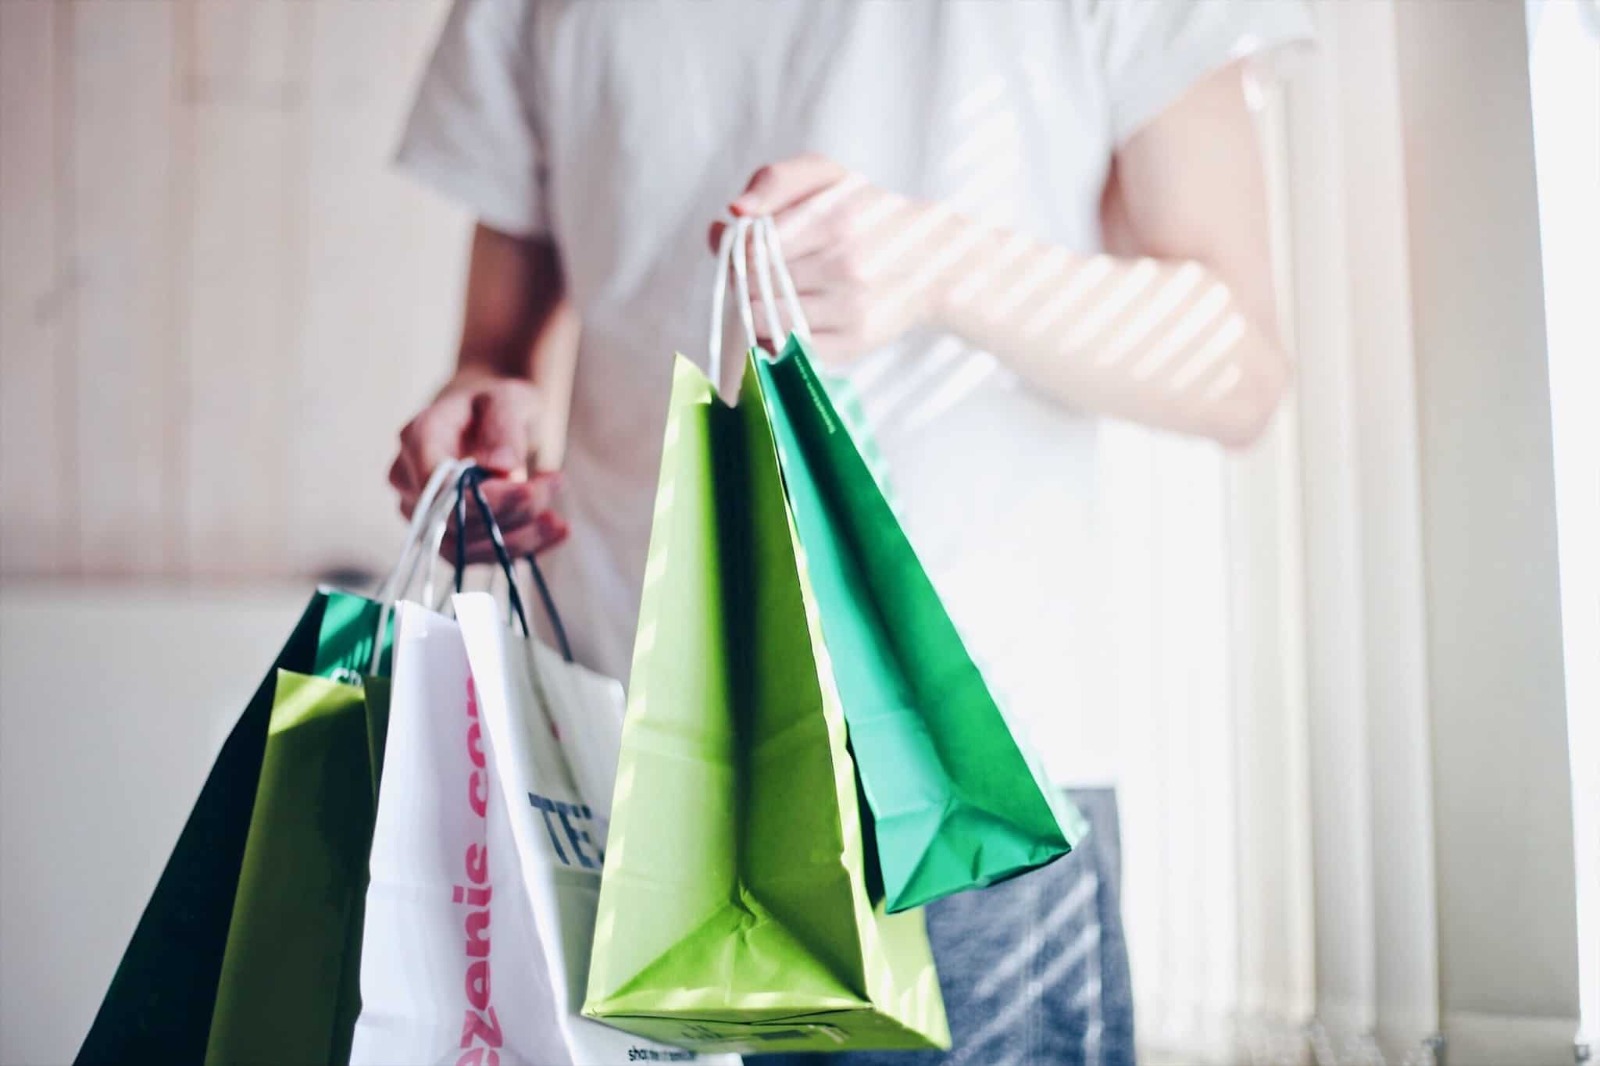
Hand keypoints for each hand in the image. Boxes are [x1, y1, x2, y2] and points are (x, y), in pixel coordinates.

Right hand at [388, 371, 568, 562]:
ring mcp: (423, 513)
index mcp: (418, 438)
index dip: (486, 498)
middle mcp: (409, 481)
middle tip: (555, 485)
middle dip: (513, 511)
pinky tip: (553, 532)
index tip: (531, 487)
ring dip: (520, 538)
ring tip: (559, 520)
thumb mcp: (507, 399)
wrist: (486, 420)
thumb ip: (503, 425)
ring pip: (465, 548)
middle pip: (455, 519)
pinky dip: (520, 549)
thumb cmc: (494, 405)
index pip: (441, 486)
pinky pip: (478, 557)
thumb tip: (501, 466)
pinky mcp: (445, 536)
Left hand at [708, 153, 963, 365]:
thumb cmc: (866, 214)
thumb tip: (734, 212)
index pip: (751, 247)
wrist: (932, 259)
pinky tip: (792, 319)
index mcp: (834, 218)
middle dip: (746, 280)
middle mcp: (844, 266)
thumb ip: (775, 180)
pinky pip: (788, 350)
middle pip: (753, 285)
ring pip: (765, 320)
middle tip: (763, 273)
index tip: (749, 248)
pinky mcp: (853, 344)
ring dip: (758, 310)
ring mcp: (850, 310)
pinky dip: (778, 338)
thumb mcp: (827, 177)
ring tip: (778, 295)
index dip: (739, 250)